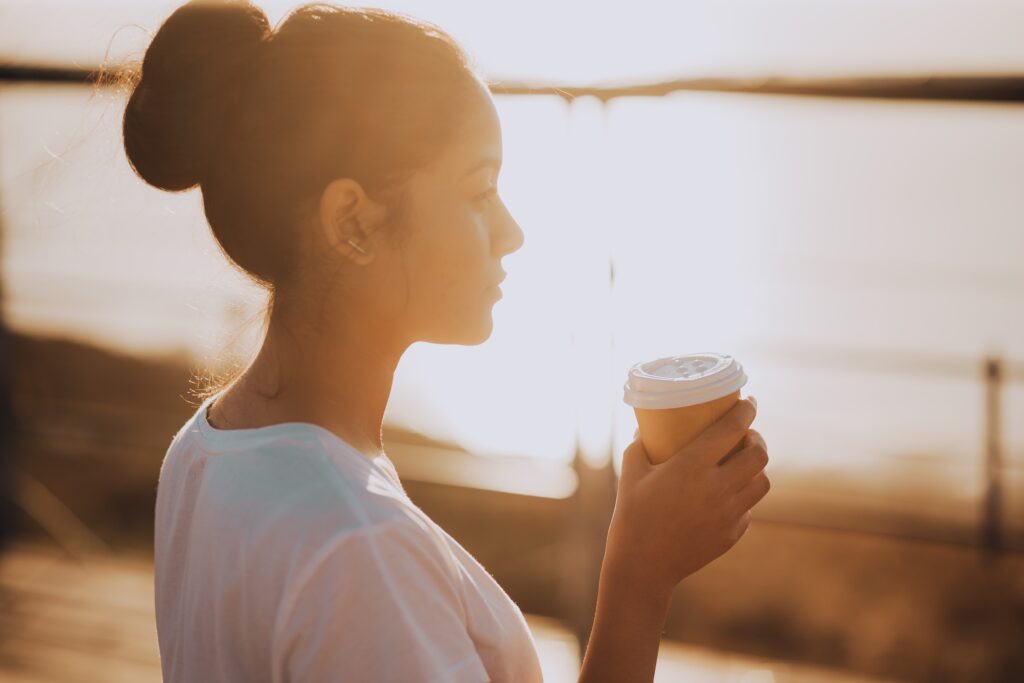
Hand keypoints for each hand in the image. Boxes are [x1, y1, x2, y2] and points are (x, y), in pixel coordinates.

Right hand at [604, 397, 769, 596]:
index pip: (732, 428)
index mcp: (692, 467)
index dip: (745, 410)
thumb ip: (641, 443)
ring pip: (762, 482)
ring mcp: (728, 514)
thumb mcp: (631, 471)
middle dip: (757, 439)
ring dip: (756, 467)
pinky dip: (743, 496)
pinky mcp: (732, 534)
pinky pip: (748, 508)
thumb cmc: (632, 514)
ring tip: (742, 463)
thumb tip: (648, 423)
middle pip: (758, 455)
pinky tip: (728, 494)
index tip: (748, 402)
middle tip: (746, 434)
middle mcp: (717, 488)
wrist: (643, 565)